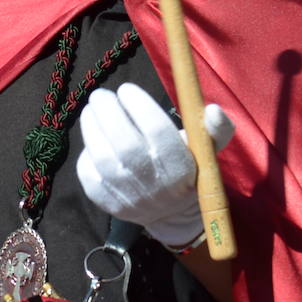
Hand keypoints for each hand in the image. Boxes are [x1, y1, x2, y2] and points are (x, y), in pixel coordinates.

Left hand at [76, 83, 234, 247]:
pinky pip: (89, 175)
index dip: (139, 106)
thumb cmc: (189, 169)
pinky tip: (92, 138)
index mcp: (182, 168)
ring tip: (92, 110)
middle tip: (102, 95)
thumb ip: (215, 129)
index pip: (158, 131)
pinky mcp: (109, 205)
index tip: (127, 89)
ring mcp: (129, 197)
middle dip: (107, 113)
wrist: (171, 213)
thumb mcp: (207, 149)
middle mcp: (155, 184)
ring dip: (92, 127)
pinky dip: (86, 152)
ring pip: (102, 157)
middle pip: (125, 144)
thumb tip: (214, 109)